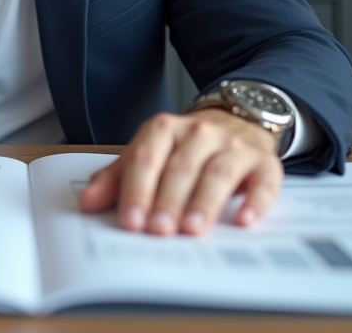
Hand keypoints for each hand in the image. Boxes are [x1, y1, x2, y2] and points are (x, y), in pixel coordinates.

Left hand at [78, 109, 282, 235]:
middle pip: (181, 168)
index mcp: (164, 129)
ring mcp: (233, 147)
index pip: (147, 158)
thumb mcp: (148, 155)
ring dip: (204, 203)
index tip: (131, 221)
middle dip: (168, 201)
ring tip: (192, 229)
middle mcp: (199, 134)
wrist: (237, 120)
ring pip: (218, 173)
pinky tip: (244, 221)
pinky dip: (254, 202)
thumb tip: (87, 203)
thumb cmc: (184, 148)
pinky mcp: (264, 163)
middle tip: (159, 230)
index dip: (137, 190)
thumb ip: (117, 179)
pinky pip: (262, 183)